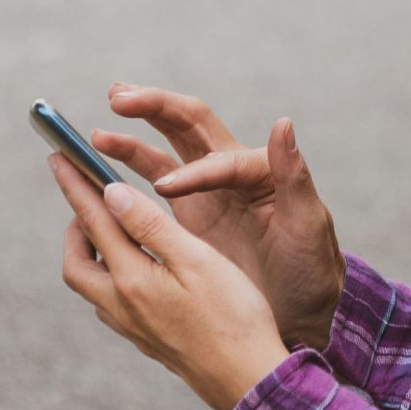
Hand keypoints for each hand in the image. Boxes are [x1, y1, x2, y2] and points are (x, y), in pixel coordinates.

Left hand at [51, 153, 291, 409]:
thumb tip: (110, 194)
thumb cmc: (234, 316)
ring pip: (91, 283)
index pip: (94, 220)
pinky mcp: (146, 339)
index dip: (75, 184)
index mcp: (133, 279)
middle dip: (76, 224)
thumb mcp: (198, 260)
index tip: (58, 155)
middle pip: (77, 261)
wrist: (247, 380)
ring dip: (90, 251)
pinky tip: (133, 269)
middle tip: (87, 195)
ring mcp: (132, 327)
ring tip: (110, 227)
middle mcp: (122, 305)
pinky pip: (109, 301)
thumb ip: (151, 226)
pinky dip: (109, 274)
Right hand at [90, 83, 345, 352]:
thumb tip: (283, 123)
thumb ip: (294, 176)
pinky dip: (127, 173)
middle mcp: (230, 172)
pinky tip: (99, 170)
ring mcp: (206, 192)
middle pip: (188, 125)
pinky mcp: (190, 216)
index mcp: (260, 171)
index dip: (193, 170)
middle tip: (119, 98)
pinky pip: (153, 183)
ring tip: (98, 135)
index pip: (220, 158)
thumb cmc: (311, 268)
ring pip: (164, 152)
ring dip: (131, 140)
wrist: (302, 311)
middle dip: (154, 108)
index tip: (166, 188)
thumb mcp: (308, 224)